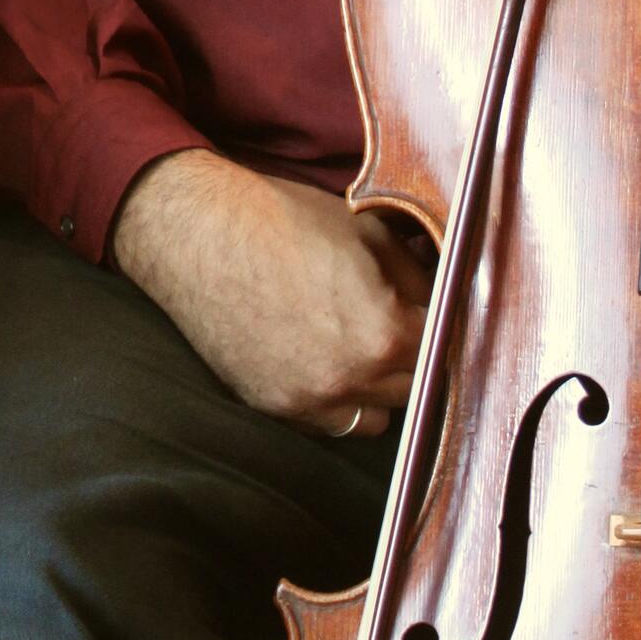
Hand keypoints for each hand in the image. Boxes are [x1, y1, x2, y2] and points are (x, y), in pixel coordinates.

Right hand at [112, 151, 429, 437]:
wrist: (197, 231)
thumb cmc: (280, 219)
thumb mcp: (366, 232)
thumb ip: (415, 275)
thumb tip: (442, 295)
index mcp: (382, 334)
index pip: (440, 347)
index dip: (439, 324)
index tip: (432, 312)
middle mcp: (349, 380)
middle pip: (413, 388)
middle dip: (411, 355)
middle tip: (398, 322)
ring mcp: (308, 401)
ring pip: (373, 417)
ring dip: (376, 388)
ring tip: (359, 345)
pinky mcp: (273, 407)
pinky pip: (326, 420)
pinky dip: (333, 396)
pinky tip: (320, 354)